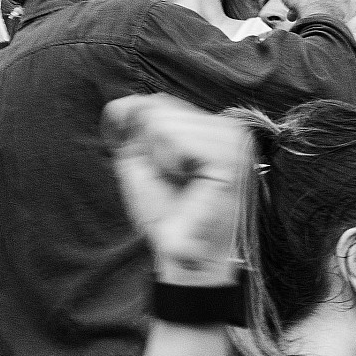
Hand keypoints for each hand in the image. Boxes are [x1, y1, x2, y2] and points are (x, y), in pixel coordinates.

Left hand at [103, 94, 250, 284]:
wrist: (181, 252)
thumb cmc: (164, 212)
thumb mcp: (138, 160)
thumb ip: (129, 126)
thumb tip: (121, 104)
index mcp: (209, 127)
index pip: (158, 104)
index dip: (142, 137)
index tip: (161, 171)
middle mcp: (228, 126)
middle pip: (158, 108)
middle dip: (151, 148)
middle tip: (173, 181)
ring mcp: (234, 137)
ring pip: (164, 122)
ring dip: (160, 159)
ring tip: (182, 183)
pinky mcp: (231, 154)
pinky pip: (177, 139)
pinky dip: (169, 162)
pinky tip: (187, 181)